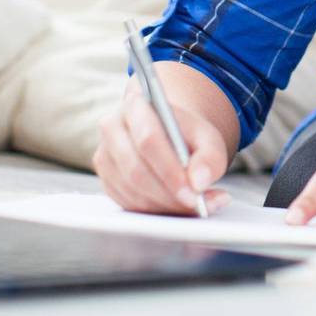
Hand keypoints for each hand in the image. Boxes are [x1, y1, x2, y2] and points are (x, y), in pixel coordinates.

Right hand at [93, 80, 231, 215]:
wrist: (170, 135)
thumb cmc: (187, 135)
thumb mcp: (208, 138)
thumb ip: (210, 157)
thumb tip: (199, 182)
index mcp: (135, 105)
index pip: (148, 140)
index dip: (170, 170)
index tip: (194, 191)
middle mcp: (113, 129)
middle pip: (136, 169)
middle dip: (169, 193)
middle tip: (197, 204)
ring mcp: (106, 157)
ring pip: (132, 191)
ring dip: (166, 205)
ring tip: (198, 205)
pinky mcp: (107, 181)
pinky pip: (129, 203)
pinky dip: (157, 211)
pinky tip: (180, 207)